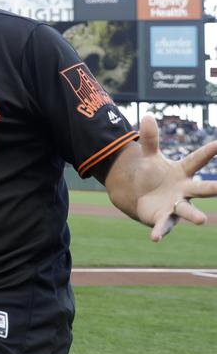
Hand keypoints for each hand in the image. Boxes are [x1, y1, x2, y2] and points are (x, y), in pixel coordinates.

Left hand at [129, 115, 216, 240]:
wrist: (142, 195)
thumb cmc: (153, 174)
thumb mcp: (149, 156)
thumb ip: (149, 139)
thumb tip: (147, 115)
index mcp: (182, 172)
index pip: (197, 159)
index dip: (210, 151)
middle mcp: (184, 190)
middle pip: (201, 188)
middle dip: (213, 188)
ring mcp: (176, 205)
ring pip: (188, 210)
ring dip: (194, 215)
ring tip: (203, 221)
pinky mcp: (164, 218)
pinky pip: (163, 225)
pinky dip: (159, 231)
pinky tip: (154, 238)